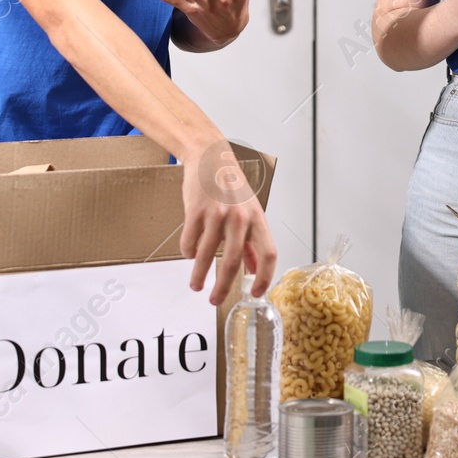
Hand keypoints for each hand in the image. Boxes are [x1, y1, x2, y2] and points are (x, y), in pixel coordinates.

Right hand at [180, 140, 277, 304]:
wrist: (211, 157)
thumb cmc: (232, 186)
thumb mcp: (250, 212)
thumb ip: (252, 242)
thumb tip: (255, 269)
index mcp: (257, 219)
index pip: (269, 253)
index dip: (264, 277)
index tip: (255, 293)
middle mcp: (240, 217)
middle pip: (234, 261)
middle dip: (223, 287)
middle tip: (215, 300)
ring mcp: (217, 213)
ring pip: (208, 255)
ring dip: (199, 275)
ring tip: (196, 285)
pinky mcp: (196, 210)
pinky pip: (190, 241)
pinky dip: (188, 252)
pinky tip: (189, 255)